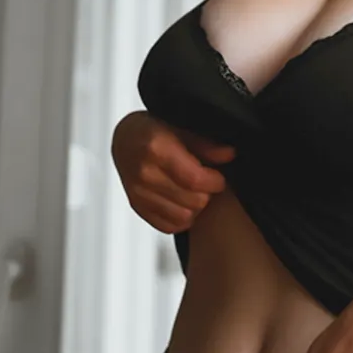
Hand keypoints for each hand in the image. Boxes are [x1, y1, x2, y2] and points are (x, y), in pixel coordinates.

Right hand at [110, 111, 235, 233]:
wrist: (125, 139)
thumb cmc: (152, 130)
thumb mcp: (180, 126)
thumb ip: (205, 143)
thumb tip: (228, 154)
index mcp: (157, 149)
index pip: (196, 180)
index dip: (215, 182)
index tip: (217, 177)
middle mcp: (145, 173)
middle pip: (193, 201)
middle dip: (205, 193)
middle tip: (203, 181)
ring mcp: (139, 192)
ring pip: (184, 217)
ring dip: (194, 207)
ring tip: (193, 191)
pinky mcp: (137, 206)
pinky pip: (168, 226)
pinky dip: (180, 218)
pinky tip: (181, 202)